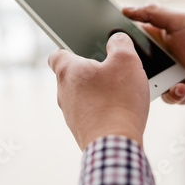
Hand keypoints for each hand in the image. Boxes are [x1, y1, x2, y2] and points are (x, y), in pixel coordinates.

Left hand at [48, 33, 149, 149]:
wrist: (115, 146)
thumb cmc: (118, 101)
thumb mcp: (126, 61)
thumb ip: (120, 43)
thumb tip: (117, 38)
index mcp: (68, 71)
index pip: (57, 54)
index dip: (68, 47)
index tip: (81, 47)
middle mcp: (64, 93)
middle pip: (74, 75)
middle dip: (92, 70)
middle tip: (113, 68)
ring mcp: (71, 114)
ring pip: (83, 95)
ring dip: (99, 91)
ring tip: (123, 91)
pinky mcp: (82, 130)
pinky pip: (91, 112)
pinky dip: (103, 108)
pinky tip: (121, 109)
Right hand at [123, 5, 184, 104]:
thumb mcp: (179, 20)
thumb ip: (152, 13)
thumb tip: (126, 9)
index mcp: (161, 39)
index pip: (136, 38)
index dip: (124, 40)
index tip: (113, 41)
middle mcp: (162, 58)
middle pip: (138, 62)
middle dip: (134, 65)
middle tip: (130, 65)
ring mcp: (169, 76)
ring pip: (147, 82)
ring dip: (153, 81)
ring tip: (163, 77)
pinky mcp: (177, 93)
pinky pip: (165, 96)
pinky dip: (173, 92)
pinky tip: (182, 85)